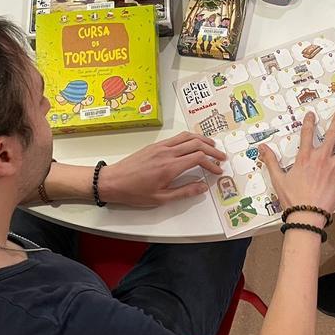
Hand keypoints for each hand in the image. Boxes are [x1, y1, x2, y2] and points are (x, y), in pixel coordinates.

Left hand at [99, 132, 225, 206]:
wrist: (113, 181)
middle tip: (221, 157)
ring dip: (202, 140)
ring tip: (212, 146)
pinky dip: (190, 138)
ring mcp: (161, 146)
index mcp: (170, 167)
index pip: (198, 158)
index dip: (211, 163)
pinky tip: (193, 144)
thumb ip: (184, 192)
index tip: (218, 170)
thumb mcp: (161, 198)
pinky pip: (177, 137)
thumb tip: (203, 186)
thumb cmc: (134, 192)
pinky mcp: (155, 145)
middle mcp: (167, 152)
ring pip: (187, 136)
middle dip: (212, 150)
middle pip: (196, 144)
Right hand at [258, 109, 334, 214]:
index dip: (310, 122)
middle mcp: (321, 158)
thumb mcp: (278, 178)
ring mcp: (334, 167)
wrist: (306, 214)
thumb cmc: (292, 198)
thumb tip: (261, 148)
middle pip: (332, 134)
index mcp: (305, 157)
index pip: (307, 134)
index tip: (312, 114)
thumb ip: (270, 161)